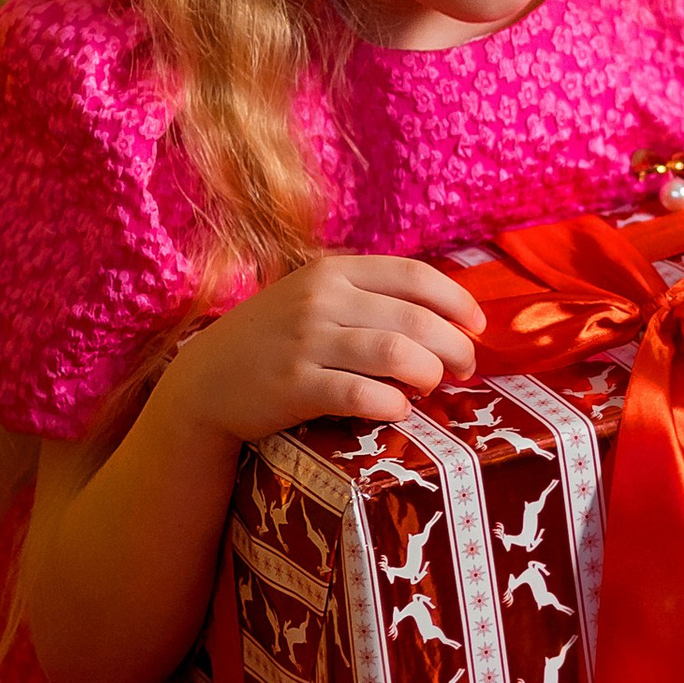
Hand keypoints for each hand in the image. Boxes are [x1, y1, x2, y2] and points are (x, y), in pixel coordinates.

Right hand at [160, 251, 484, 447]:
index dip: (457, 302)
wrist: (205, 382)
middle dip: (454, 346)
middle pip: (415, 319)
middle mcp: (321, 300)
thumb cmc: (273, 342)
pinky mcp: (293, 386)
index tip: (478, 326)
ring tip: (433, 388)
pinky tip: (398, 411)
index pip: (414, 276)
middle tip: (465, 369)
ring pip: (395, 354)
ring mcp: (306, 342)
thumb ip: (366, 299)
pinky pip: (360, 394)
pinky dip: (391, 403)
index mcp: (332, 271)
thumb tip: (443, 318)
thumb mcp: (313, 301)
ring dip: (429, 374)